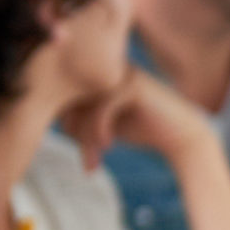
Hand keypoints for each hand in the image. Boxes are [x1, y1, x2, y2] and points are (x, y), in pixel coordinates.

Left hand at [59, 66, 217, 170]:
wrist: (184, 137)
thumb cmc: (143, 130)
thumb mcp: (104, 122)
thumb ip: (79, 115)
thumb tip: (46, 117)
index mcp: (101, 74)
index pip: (67, 96)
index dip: (68, 124)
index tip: (84, 150)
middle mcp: (109, 69)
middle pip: (72, 99)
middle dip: (76, 134)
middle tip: (90, 160)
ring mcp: (122, 74)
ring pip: (84, 105)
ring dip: (86, 138)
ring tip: (95, 160)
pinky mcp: (133, 86)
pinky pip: (100, 109)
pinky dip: (99, 131)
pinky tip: (109, 146)